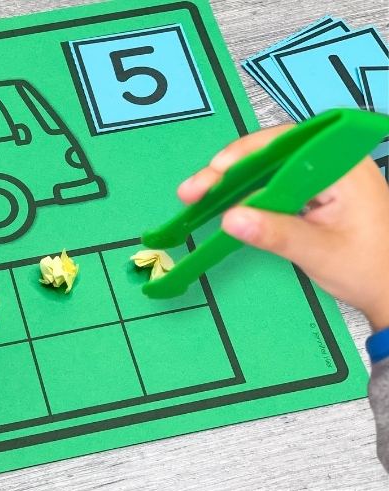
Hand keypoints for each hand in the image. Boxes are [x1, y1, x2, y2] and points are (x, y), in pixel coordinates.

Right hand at [178, 125, 388, 330]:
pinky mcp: (313, 193)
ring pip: (269, 167)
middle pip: (273, 152)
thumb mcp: (320, 253)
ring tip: (198, 195)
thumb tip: (230, 219)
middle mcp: (333, 163)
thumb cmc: (370, 271)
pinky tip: (223, 202)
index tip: (216, 170)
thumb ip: (276, 233)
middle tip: (193, 189)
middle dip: (230, 168)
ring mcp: (322, 177)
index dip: (247, 153)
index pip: (289, 144)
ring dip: (233, 181)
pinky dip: (247, 192)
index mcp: (345, 167)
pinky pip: (274, 183)